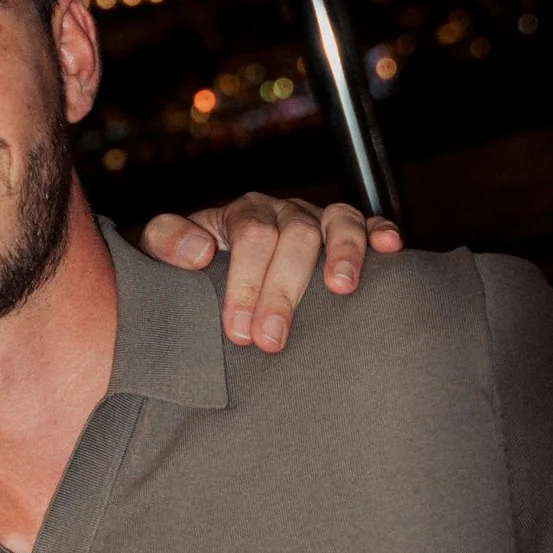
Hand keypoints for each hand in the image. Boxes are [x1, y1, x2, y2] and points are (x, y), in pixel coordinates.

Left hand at [139, 193, 402, 351]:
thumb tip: (198, 252)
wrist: (211, 268)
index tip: (238, 331)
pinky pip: (369, 224)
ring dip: (343, 253)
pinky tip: (389, 251)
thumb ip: (166, 241)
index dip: (246, 281)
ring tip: (342, 290)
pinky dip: (381, 232)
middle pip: (295, 235)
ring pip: (338, 221)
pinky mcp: (346, 236)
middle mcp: (284, 212)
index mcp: (242, 214)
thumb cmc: (191, 269)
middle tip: (270, 340)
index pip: (251, 235)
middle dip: (283, 289)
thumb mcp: (162, 250)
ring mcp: (318, 221)